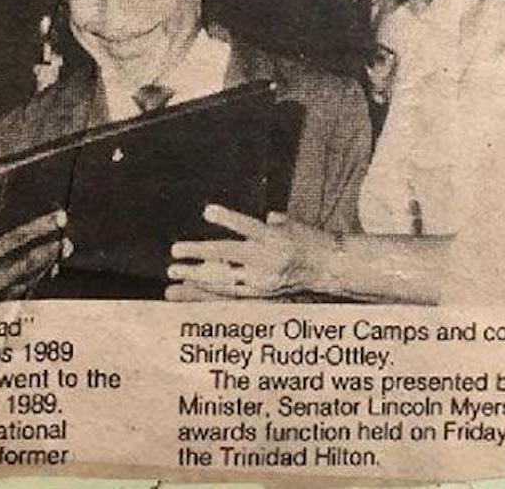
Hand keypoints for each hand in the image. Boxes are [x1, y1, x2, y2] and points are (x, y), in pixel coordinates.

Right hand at [0, 211, 68, 301]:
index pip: (11, 241)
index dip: (37, 229)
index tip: (56, 219)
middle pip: (26, 266)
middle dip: (48, 253)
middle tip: (66, 243)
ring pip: (25, 284)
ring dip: (42, 269)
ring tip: (57, 255)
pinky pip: (15, 298)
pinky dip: (28, 286)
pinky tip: (38, 277)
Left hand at [166, 205, 312, 298]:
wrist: (329, 269)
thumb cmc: (307, 240)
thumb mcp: (292, 224)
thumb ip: (271, 221)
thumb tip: (260, 218)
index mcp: (276, 239)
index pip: (249, 227)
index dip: (228, 219)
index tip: (207, 211)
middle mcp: (268, 261)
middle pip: (228, 256)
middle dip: (199, 254)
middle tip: (175, 251)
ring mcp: (263, 280)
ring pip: (224, 279)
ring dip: (197, 276)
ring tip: (175, 272)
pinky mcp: (261, 294)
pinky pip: (230, 293)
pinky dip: (210, 289)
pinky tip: (191, 285)